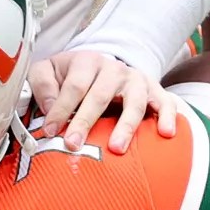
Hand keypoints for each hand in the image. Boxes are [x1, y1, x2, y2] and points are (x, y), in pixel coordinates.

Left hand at [29, 47, 179, 151]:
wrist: (100, 69)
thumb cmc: (70, 77)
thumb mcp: (47, 72)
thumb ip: (42, 85)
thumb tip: (50, 106)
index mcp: (86, 61)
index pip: (74, 85)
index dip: (61, 108)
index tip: (49, 131)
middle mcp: (113, 68)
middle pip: (101, 94)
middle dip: (86, 121)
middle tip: (73, 144)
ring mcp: (136, 80)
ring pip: (134, 101)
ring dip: (126, 125)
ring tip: (117, 148)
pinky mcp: (154, 91)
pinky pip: (166, 102)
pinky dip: (168, 116)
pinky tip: (166, 133)